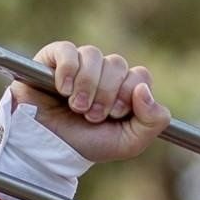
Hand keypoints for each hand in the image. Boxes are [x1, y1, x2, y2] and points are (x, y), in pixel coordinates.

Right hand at [9, 40, 170, 162]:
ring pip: (93, 55)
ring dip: (87, 85)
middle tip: (92, 115)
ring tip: (76, 107)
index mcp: (123, 89)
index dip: (129, 94)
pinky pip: (68, 50)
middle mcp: (103, 73)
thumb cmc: (86, 144)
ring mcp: (78, 63)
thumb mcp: (129, 143)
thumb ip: (153, 121)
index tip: (115, 114)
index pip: (140, 75)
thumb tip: (145, 88)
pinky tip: (62, 90)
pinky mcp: (53, 58)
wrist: (46, 149)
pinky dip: (68, 71)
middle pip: (117, 64)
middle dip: (106, 94)